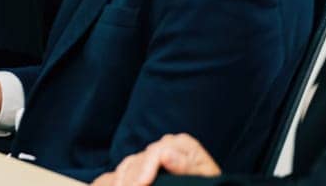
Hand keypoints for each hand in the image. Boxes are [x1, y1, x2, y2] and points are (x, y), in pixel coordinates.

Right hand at [98, 134, 221, 185]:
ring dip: (122, 180)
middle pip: (141, 158)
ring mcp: (156, 152)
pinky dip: (119, 179)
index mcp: (184, 144)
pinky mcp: (148, 163)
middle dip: (131, 179)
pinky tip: (115, 185)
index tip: (140, 185)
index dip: (145, 169)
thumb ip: (186, 166)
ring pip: (130, 163)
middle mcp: (167, 144)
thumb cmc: (210, 185)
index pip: (156, 152)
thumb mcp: (205, 178)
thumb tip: (165, 154)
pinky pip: (127, 169)